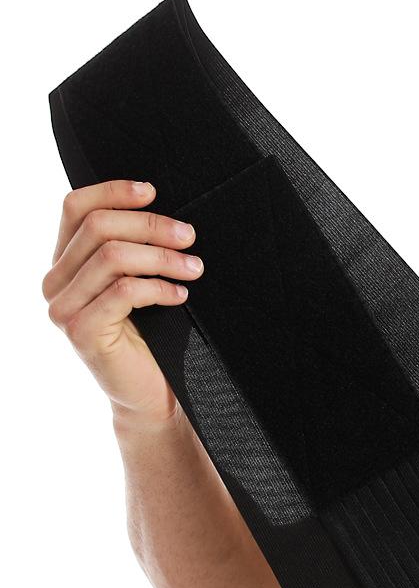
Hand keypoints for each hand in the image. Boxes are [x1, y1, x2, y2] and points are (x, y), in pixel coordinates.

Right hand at [42, 179, 204, 427]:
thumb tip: (160, 206)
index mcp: (64, 262)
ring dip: (161, 257)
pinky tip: (181, 294)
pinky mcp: (82, 331)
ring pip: (112, 257)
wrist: (151, 396)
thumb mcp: (139, 282)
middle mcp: (55, 282)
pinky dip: (158, 287)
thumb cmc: (152, 339)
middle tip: (189, 236)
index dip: (114, 192)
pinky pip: (124, 292)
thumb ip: (132, 248)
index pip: (76, 207)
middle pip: (99, 228)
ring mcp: (63, 308)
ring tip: (194, 268)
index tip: (154, 191)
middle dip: (150, 226)